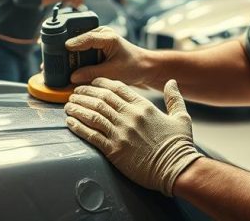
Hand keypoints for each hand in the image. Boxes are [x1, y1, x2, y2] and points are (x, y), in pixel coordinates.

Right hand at [65, 26, 149, 84]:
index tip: (64, 48)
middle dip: (68, 50)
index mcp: (108, 37)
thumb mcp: (113, 72)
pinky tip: (70, 68)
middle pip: (79, 39)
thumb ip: (93, 73)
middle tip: (57, 62)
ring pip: (78, 45)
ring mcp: (98, 40)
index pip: (88, 37)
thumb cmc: (134, 66)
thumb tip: (72, 77)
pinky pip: (82, 51)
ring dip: (71, 56)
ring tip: (60, 66)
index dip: (75, 43)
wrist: (144, 67)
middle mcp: (101, 35)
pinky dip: (76, 59)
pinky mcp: (96, 47)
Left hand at [65, 78, 201, 195]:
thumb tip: (171, 81)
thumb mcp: (182, 117)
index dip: (102, 83)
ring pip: (93, 114)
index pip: (118, 88)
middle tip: (74, 92)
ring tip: (68, 105)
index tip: (92, 83)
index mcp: (144, 107)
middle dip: (85, 93)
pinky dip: (78, 127)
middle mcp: (130, 116)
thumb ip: (174, 97)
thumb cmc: (179, 145)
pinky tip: (70, 122)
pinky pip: (91, 135)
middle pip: (102, 99)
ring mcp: (121, 133)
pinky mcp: (114, 150)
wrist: (176, 169)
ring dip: (78, 108)